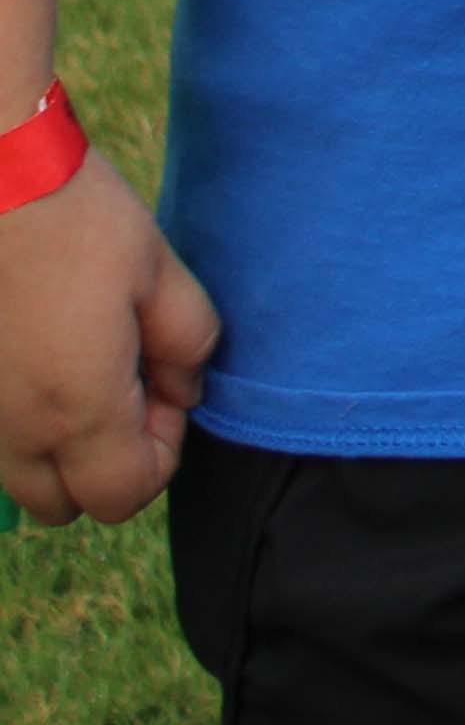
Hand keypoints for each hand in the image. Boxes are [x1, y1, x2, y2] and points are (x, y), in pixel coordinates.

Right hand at [0, 144, 216, 524]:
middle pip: (67, 504)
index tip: (165, 386)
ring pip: (20, 479)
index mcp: (77, 410)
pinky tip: (39, 358)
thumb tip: (183, 389)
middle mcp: (14, 430)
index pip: (125, 494)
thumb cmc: (77, 220)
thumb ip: (187, 343)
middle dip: (107, 462)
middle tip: (125, 382)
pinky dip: (18, 423)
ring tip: (81, 368)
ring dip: (57, 449)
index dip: (162, 451)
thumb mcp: (159, 272)